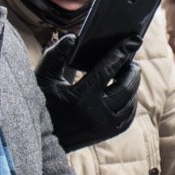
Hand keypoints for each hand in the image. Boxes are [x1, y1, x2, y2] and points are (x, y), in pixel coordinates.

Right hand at [36, 34, 141, 151]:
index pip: (107, 69)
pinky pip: (128, 117)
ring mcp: (103, 126)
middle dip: (132, 70)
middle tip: (131, 60)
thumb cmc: (42, 101)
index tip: (134, 40)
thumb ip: (57, 54)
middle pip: (125, 86)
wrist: (40, 137)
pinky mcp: (106, 134)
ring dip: (133, 86)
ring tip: (130, 74)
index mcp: (79, 96)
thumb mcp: (44, 76)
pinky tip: (127, 93)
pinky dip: (131, 103)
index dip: (122, 52)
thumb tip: (73, 37)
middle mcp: (95, 113)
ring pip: (130, 102)